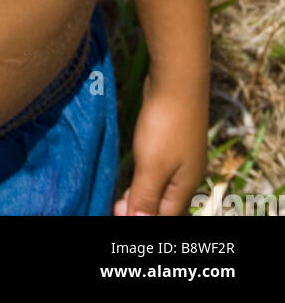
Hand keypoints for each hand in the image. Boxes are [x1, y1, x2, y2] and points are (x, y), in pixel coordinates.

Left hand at [113, 75, 208, 215]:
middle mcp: (187, 174)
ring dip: (142, 192)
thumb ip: (146, 195)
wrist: (178, 80)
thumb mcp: (152, 165)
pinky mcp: (173, 138)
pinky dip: (146, 174)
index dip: (143, 219)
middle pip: (165, 202)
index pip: (165, 216)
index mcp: (185, 186)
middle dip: (141, 208)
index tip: (118, 214)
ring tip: (122, 197)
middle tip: (115, 208)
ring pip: (162, 184)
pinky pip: (160, 166)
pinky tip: (136, 169)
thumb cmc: (165, 125)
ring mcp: (182, 155)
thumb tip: (139, 221)